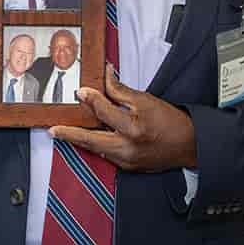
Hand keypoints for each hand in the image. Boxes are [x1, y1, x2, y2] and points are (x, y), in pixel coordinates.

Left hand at [50, 64, 196, 171]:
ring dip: (80, 140)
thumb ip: (120, 90)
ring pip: (96, 149)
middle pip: (91, 140)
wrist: (190, 144)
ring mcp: (127, 161)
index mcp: (133, 129)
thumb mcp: (146, 99)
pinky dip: (96, 145)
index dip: (91, 99)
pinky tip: (87, 138)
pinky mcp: (129, 167)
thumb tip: (104, 77)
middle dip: (70, 134)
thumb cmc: (170, 120)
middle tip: (53, 130)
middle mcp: (128, 148)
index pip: (104, 112)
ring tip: (63, 132)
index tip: (81, 92)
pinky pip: (107, 155)